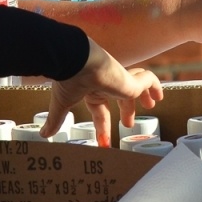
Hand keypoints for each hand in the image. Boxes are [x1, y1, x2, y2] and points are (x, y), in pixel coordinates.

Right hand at [42, 39, 161, 139]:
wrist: (75, 60)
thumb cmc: (68, 79)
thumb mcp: (61, 104)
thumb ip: (55, 120)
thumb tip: (43, 134)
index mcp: (91, 90)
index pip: (100, 110)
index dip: (102, 125)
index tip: (104, 141)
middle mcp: (106, 85)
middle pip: (120, 98)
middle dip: (125, 110)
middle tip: (127, 124)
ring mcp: (119, 81)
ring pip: (135, 87)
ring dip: (143, 97)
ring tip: (151, 106)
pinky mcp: (129, 80)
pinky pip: (147, 80)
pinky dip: (154, 86)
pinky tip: (159, 96)